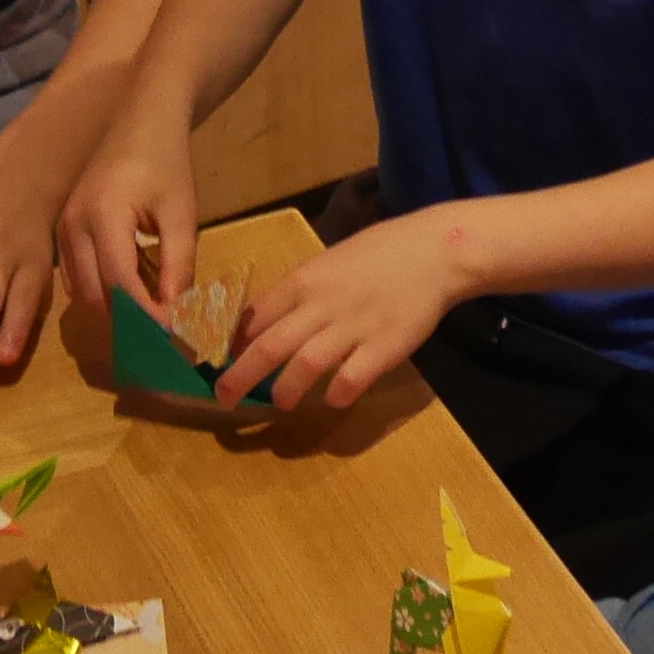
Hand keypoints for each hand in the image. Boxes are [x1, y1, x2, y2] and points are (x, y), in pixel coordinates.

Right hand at [57, 114, 200, 318]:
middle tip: (167, 333)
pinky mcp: (63, 231)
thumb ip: (178, 266)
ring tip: (154, 314)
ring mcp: (63, 229)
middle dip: (131, 321)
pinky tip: (133, 291)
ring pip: (82, 293)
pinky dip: (103, 293)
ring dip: (116, 311)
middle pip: (95, 296)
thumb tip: (176, 318)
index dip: (147, 317)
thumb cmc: (167, 163)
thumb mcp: (181, 215)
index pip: (120, 285)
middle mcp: (73, 226)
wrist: (142, 121)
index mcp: (103, 216)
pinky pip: (76, 279)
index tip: (176, 335)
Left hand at [215, 211, 470, 415]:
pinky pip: (353, 377)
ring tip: (280, 403)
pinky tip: (334, 399)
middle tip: (224, 399)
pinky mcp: (385, 345)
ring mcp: (354, 325)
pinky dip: (337, 393)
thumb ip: (299, 292)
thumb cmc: (378, 255)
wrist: (435, 250)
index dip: (232, 343)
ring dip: (286, 389)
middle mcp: (322, 303)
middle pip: (270, 345)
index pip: (255, 315)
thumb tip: (262, 321)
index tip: (218, 363)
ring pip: (306, 363)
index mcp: (304, 280)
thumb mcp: (329, 262)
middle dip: (240, 376)